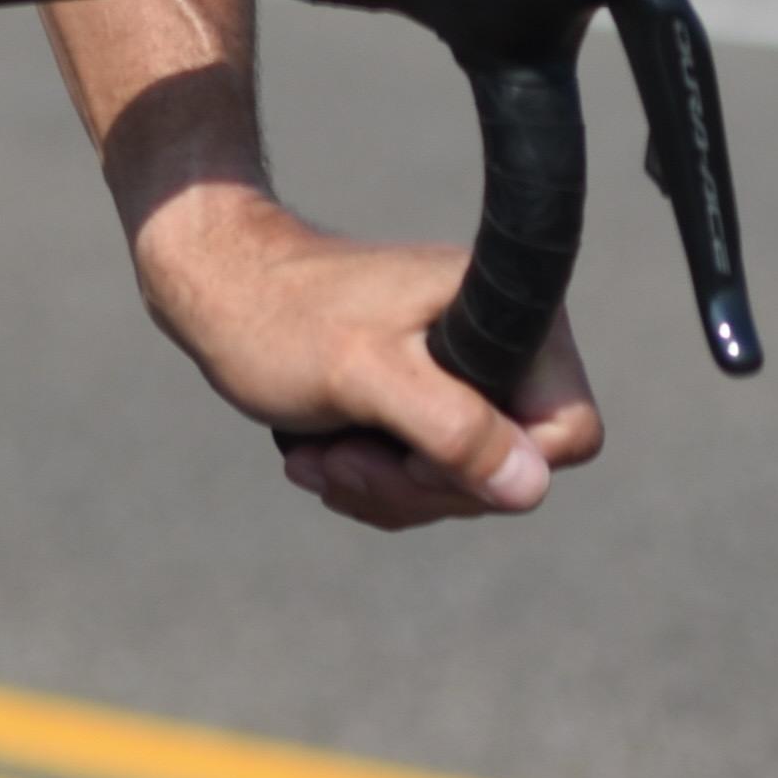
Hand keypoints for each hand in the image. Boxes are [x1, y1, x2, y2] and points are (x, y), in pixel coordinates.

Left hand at [132, 173, 604, 529]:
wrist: (210, 289)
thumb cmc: (275, 318)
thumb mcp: (361, 375)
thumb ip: (450, 426)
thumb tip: (530, 485)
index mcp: (506, 311)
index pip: (567, 431)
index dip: (493, 462)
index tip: (411, 449)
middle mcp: (498, 338)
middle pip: (511, 470)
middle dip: (418, 484)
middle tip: (341, 458)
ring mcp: (463, 370)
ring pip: (466, 482)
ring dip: (387, 487)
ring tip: (317, 456)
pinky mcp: (426, 396)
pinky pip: (428, 476)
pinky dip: (376, 481)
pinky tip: (319, 457)